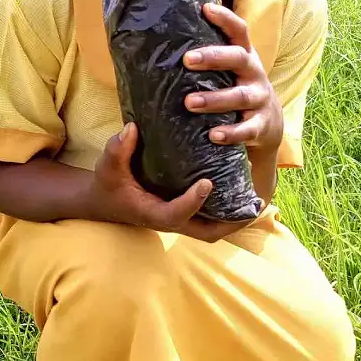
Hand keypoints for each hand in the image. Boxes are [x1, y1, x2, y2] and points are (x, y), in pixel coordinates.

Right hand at [91, 123, 254, 242]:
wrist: (103, 200)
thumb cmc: (108, 183)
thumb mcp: (107, 165)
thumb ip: (118, 148)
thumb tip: (132, 128)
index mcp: (152, 212)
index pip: (176, 214)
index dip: (193, 202)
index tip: (207, 183)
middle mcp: (169, 220)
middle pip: (206, 233)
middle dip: (232, 223)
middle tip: (253, 204)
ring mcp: (177, 219)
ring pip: (212, 229)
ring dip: (235, 220)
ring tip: (256, 201)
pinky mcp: (181, 213)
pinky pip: (209, 219)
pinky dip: (227, 212)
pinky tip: (242, 194)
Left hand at [182, 3, 283, 153]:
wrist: (270, 123)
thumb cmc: (237, 87)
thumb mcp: (230, 70)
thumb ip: (208, 58)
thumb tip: (160, 43)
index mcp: (245, 56)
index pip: (239, 31)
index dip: (225, 18)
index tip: (205, 8)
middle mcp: (254, 73)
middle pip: (238, 59)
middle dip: (214, 57)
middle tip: (187, 59)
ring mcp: (259, 99)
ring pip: (239, 96)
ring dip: (214, 99)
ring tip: (190, 102)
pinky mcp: (260, 125)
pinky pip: (247, 129)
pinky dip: (231, 132)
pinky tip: (214, 135)